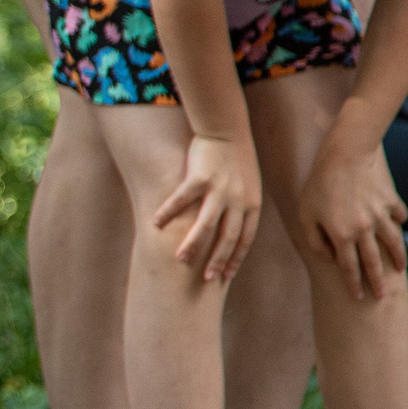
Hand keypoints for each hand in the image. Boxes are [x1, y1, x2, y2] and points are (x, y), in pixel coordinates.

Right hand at [152, 132, 263, 283]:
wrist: (227, 129)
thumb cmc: (235, 158)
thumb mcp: (248, 185)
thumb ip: (242, 207)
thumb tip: (234, 230)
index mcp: (251, 204)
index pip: (245, 239)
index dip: (235, 259)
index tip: (226, 276)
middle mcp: (238, 200)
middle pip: (228, 238)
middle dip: (217, 260)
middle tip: (206, 279)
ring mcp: (219, 189)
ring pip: (206, 225)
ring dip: (193, 245)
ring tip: (181, 259)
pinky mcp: (200, 177)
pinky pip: (181, 200)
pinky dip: (168, 212)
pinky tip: (155, 223)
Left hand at [299, 136, 407, 299]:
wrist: (346, 155)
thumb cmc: (319, 184)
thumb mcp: (306, 214)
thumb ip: (315, 239)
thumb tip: (329, 257)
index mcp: (342, 236)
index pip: (349, 268)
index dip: (354, 284)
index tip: (358, 297)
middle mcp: (365, 230)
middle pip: (373, 262)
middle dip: (377, 282)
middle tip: (382, 297)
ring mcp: (381, 216)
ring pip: (393, 242)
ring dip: (397, 257)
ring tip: (400, 268)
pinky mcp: (391, 200)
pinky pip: (398, 215)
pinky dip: (399, 222)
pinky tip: (398, 225)